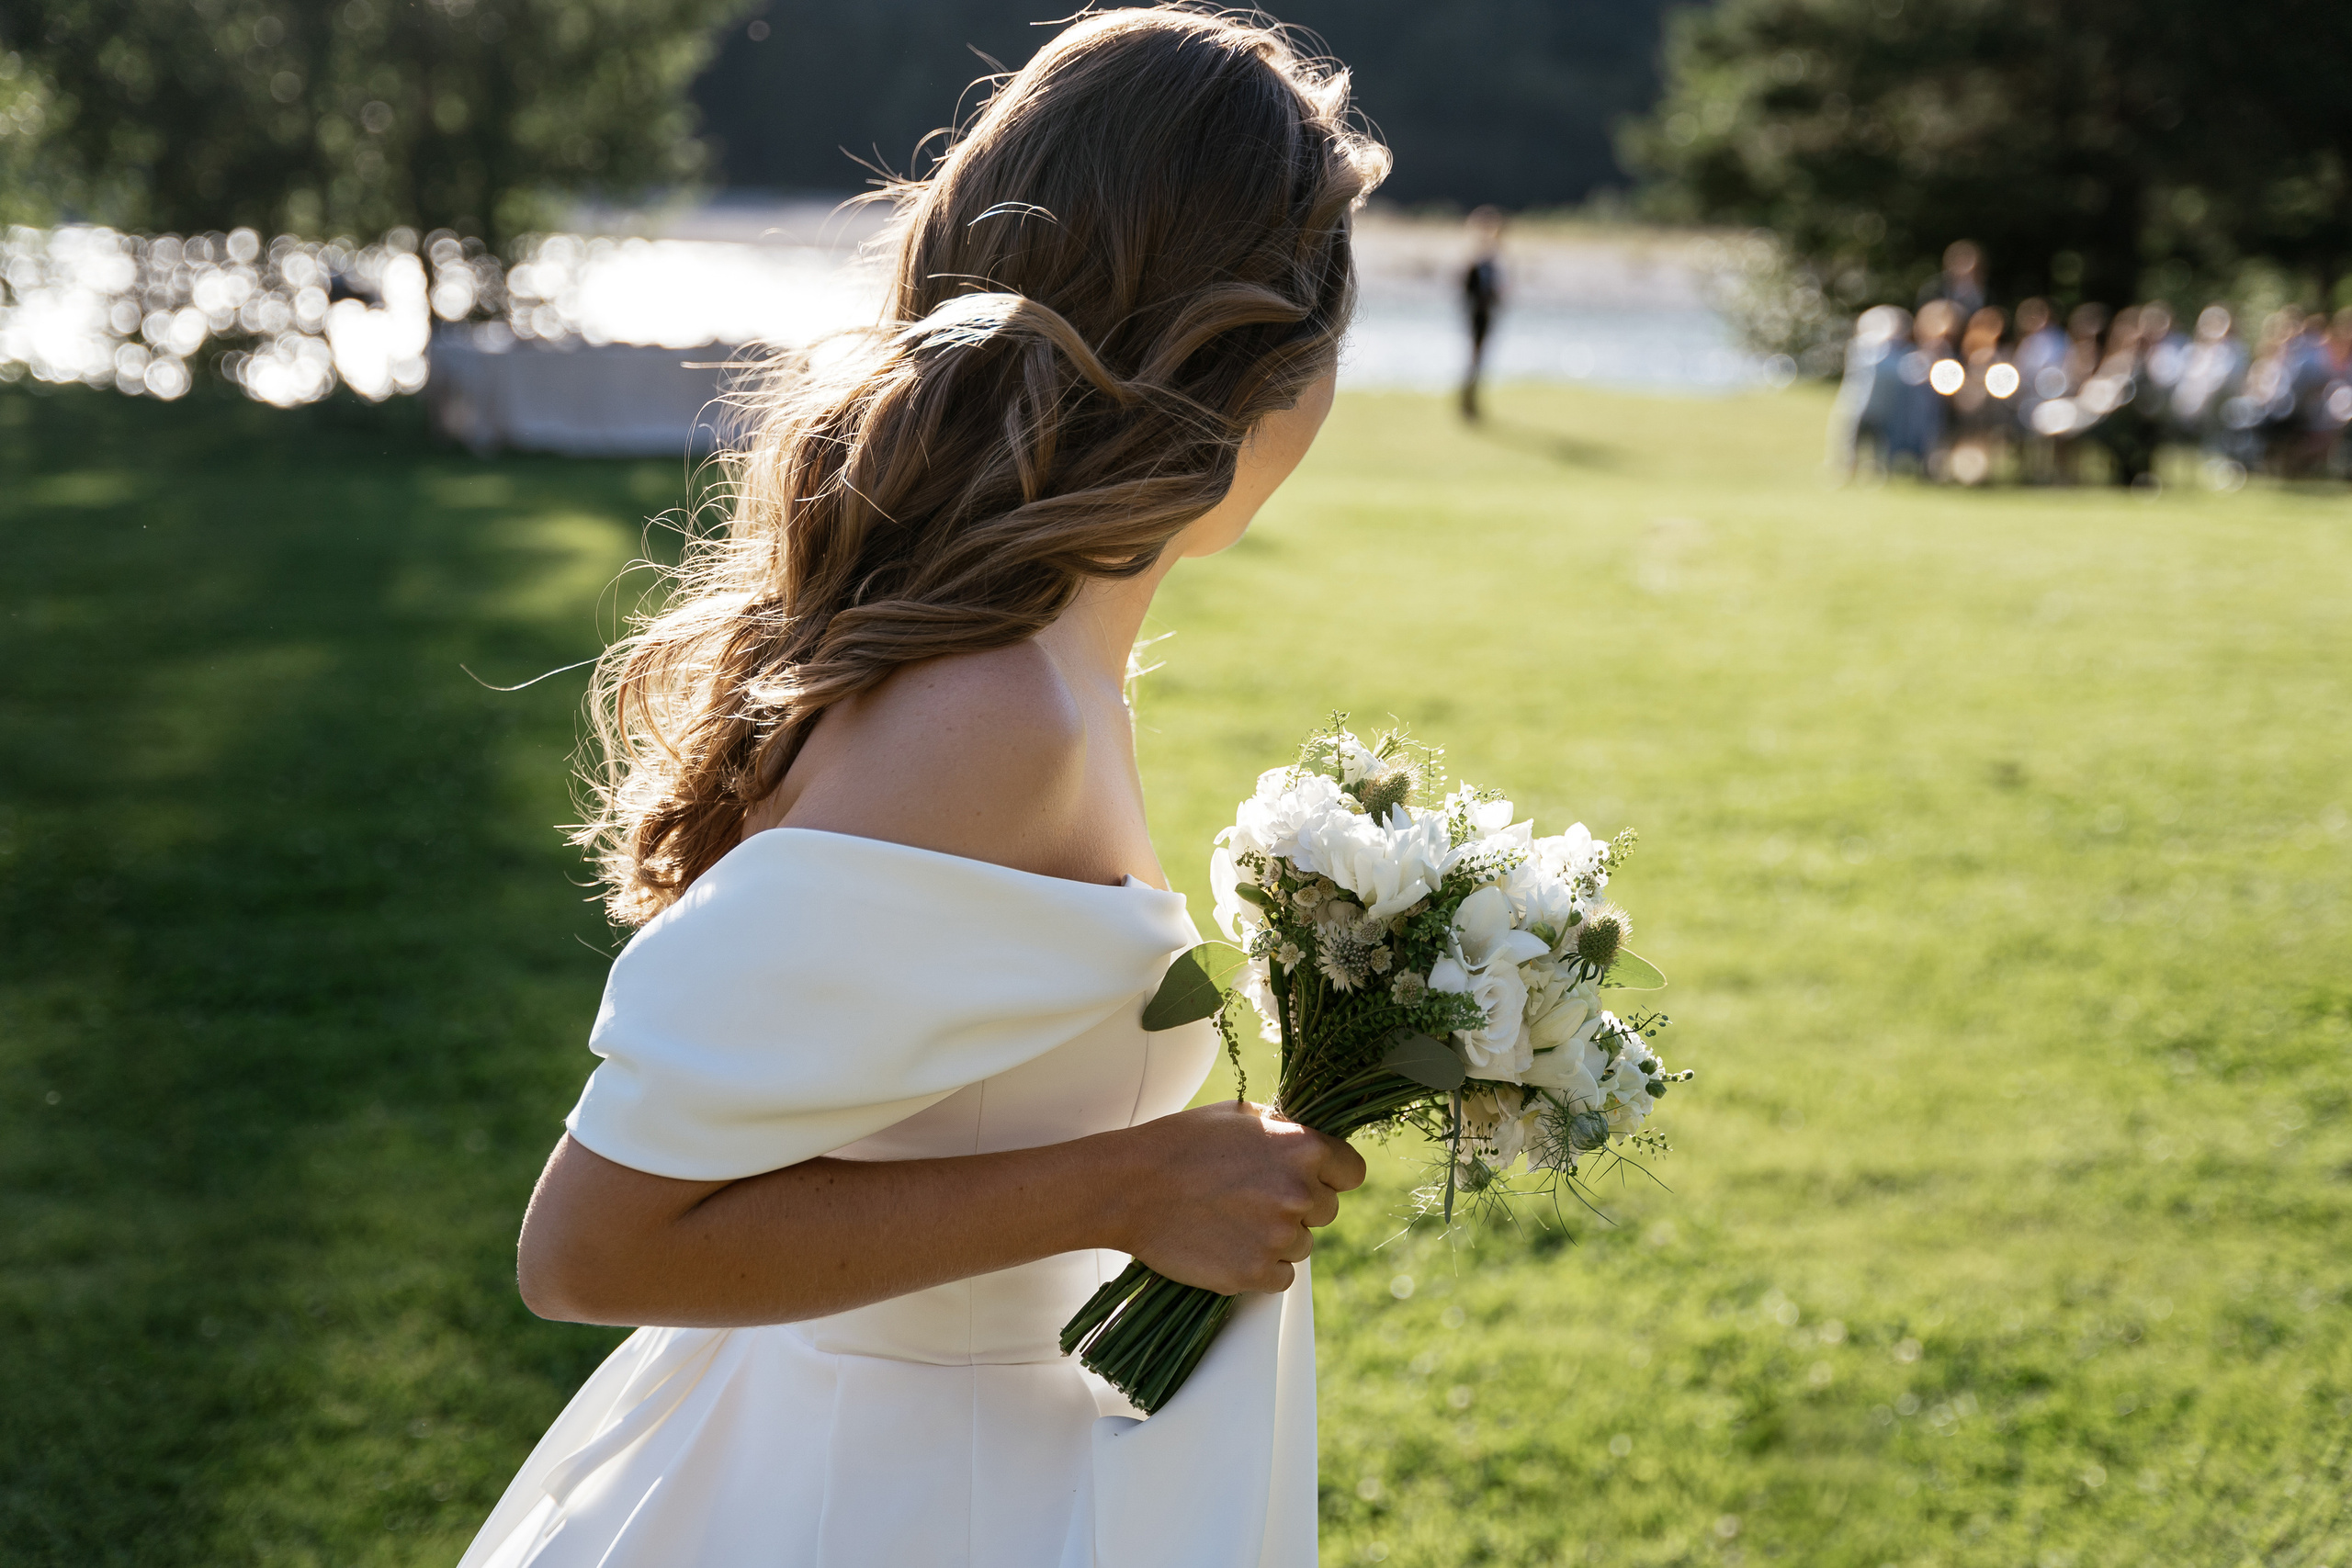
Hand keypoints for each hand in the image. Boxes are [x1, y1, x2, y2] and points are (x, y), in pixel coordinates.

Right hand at [1109, 1100, 1366, 1294]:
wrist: (1129, 1188)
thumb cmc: (1181, 1143)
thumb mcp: (1240, 1115)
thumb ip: (1285, 1131)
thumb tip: (1311, 1148)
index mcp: (1303, 1147)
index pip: (1352, 1172)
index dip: (1331, 1175)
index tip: (1309, 1178)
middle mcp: (1300, 1192)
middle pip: (1327, 1210)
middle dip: (1299, 1206)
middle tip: (1254, 1199)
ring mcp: (1280, 1237)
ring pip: (1302, 1245)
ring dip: (1277, 1238)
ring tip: (1231, 1220)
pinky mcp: (1255, 1273)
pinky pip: (1281, 1277)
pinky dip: (1261, 1268)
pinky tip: (1229, 1247)